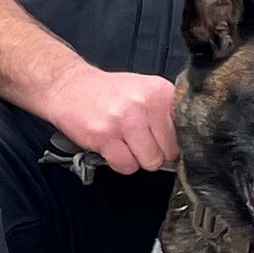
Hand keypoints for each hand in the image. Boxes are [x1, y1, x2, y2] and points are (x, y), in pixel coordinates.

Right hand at [37, 66, 177, 174]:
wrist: (68, 86)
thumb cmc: (107, 93)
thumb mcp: (143, 91)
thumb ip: (165, 113)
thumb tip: (184, 145)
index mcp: (160, 91)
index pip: (185, 132)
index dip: (171, 140)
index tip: (158, 137)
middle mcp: (145, 103)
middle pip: (169, 152)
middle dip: (154, 151)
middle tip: (136, 138)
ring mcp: (125, 120)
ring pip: (150, 162)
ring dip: (136, 158)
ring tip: (122, 141)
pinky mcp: (105, 136)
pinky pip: (126, 166)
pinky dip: (119, 162)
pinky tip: (111, 147)